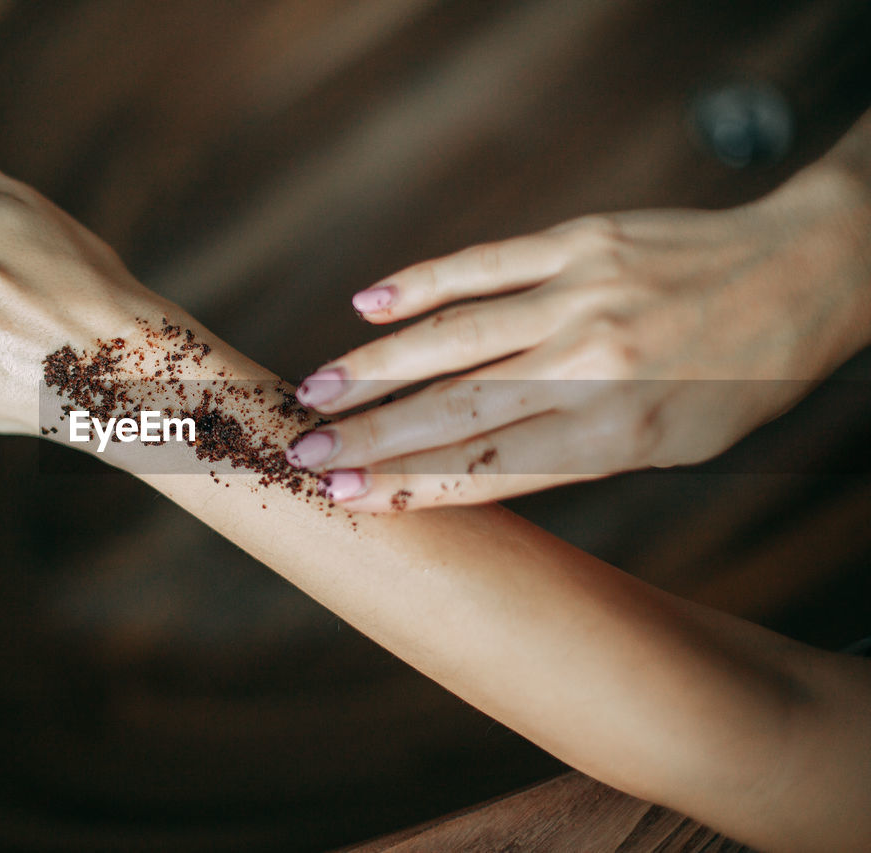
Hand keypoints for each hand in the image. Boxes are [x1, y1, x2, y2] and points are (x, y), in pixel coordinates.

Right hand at [288, 165, 870, 509]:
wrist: (807, 271)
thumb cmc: (740, 378)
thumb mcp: (673, 444)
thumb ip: (575, 454)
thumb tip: (472, 466)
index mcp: (619, 432)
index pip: (488, 465)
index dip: (408, 484)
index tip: (346, 498)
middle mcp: (592, 365)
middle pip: (455, 409)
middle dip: (370, 436)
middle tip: (302, 454)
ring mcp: (582, 295)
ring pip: (455, 337)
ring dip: (376, 366)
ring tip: (317, 391)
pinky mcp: (580, 241)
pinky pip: (485, 263)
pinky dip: (421, 284)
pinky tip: (368, 304)